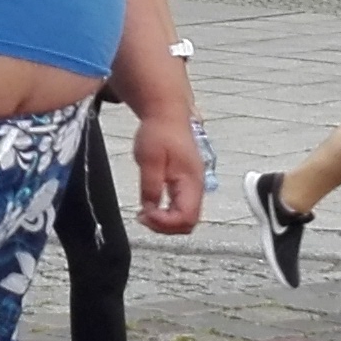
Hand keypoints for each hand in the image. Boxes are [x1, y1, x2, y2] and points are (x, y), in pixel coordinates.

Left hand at [130, 109, 205, 234]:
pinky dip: (167, 213)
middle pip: (188, 222)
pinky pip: (181, 208)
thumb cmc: (159, 131)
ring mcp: (193, 185)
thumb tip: (151, 209)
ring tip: (145, 213)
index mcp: (191, 180)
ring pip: (185, 218)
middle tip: (143, 217)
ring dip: (165, 222)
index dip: (165, 223)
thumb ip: (151, 187)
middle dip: (165, 226)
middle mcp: (197, 185)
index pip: (186, 217)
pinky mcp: (187, 183)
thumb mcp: (149, 159)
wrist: (167, 113)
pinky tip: (152, 207)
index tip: (145, 215)